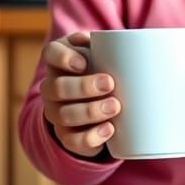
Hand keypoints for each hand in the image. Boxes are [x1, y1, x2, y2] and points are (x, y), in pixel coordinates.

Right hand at [39, 31, 118, 156]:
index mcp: (60, 61)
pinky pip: (73, 141)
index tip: (84, 62)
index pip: (51, 53)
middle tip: (110, 84)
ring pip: (64, 115)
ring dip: (90, 111)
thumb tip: (134, 43)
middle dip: (83, 87)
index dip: (63, 58)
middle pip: (57, 88)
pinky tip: (110, 129)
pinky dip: (92, 137)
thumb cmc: (104, 68)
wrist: (98, 102)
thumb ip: (114, 45)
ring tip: (116, 106)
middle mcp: (52, 87)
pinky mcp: (67, 135)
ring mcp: (57, 112)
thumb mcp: (105, 53)